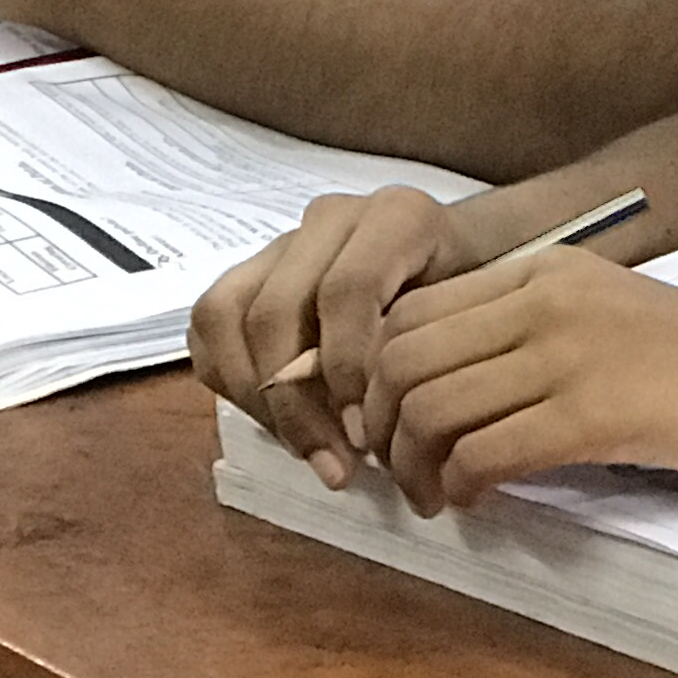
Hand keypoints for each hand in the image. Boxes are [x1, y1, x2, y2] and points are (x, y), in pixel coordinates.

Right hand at [191, 185, 479, 485]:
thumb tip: (363, 436)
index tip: (365, 436)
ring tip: (301, 447)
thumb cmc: (468, 302)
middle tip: (331, 461)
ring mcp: (284, 240)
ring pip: (226, 312)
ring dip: (255, 396)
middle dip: (295, 401)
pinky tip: (276, 420)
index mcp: (395, 216)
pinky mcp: (250, 269)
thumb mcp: (464, 325)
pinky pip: (209, 324)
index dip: (347, 369)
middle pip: (275, 309)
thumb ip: (417, 360)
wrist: (461, 262)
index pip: (346, 290)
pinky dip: (229, 380)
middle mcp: (332, 217)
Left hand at [366, 248, 677, 516]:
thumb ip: (535, 336)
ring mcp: (572, 353)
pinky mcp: (600, 413)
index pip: (410, 312)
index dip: (374, 378)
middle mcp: (546, 298)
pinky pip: (487, 452)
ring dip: (414, 467)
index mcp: (544, 271)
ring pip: (431, 408)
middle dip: (378, 426)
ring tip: (435, 497)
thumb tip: (452, 391)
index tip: (387, 427)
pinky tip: (479, 503)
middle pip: (401, 359)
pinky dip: (464, 487)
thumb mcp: (610, 320)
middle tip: (398, 471)